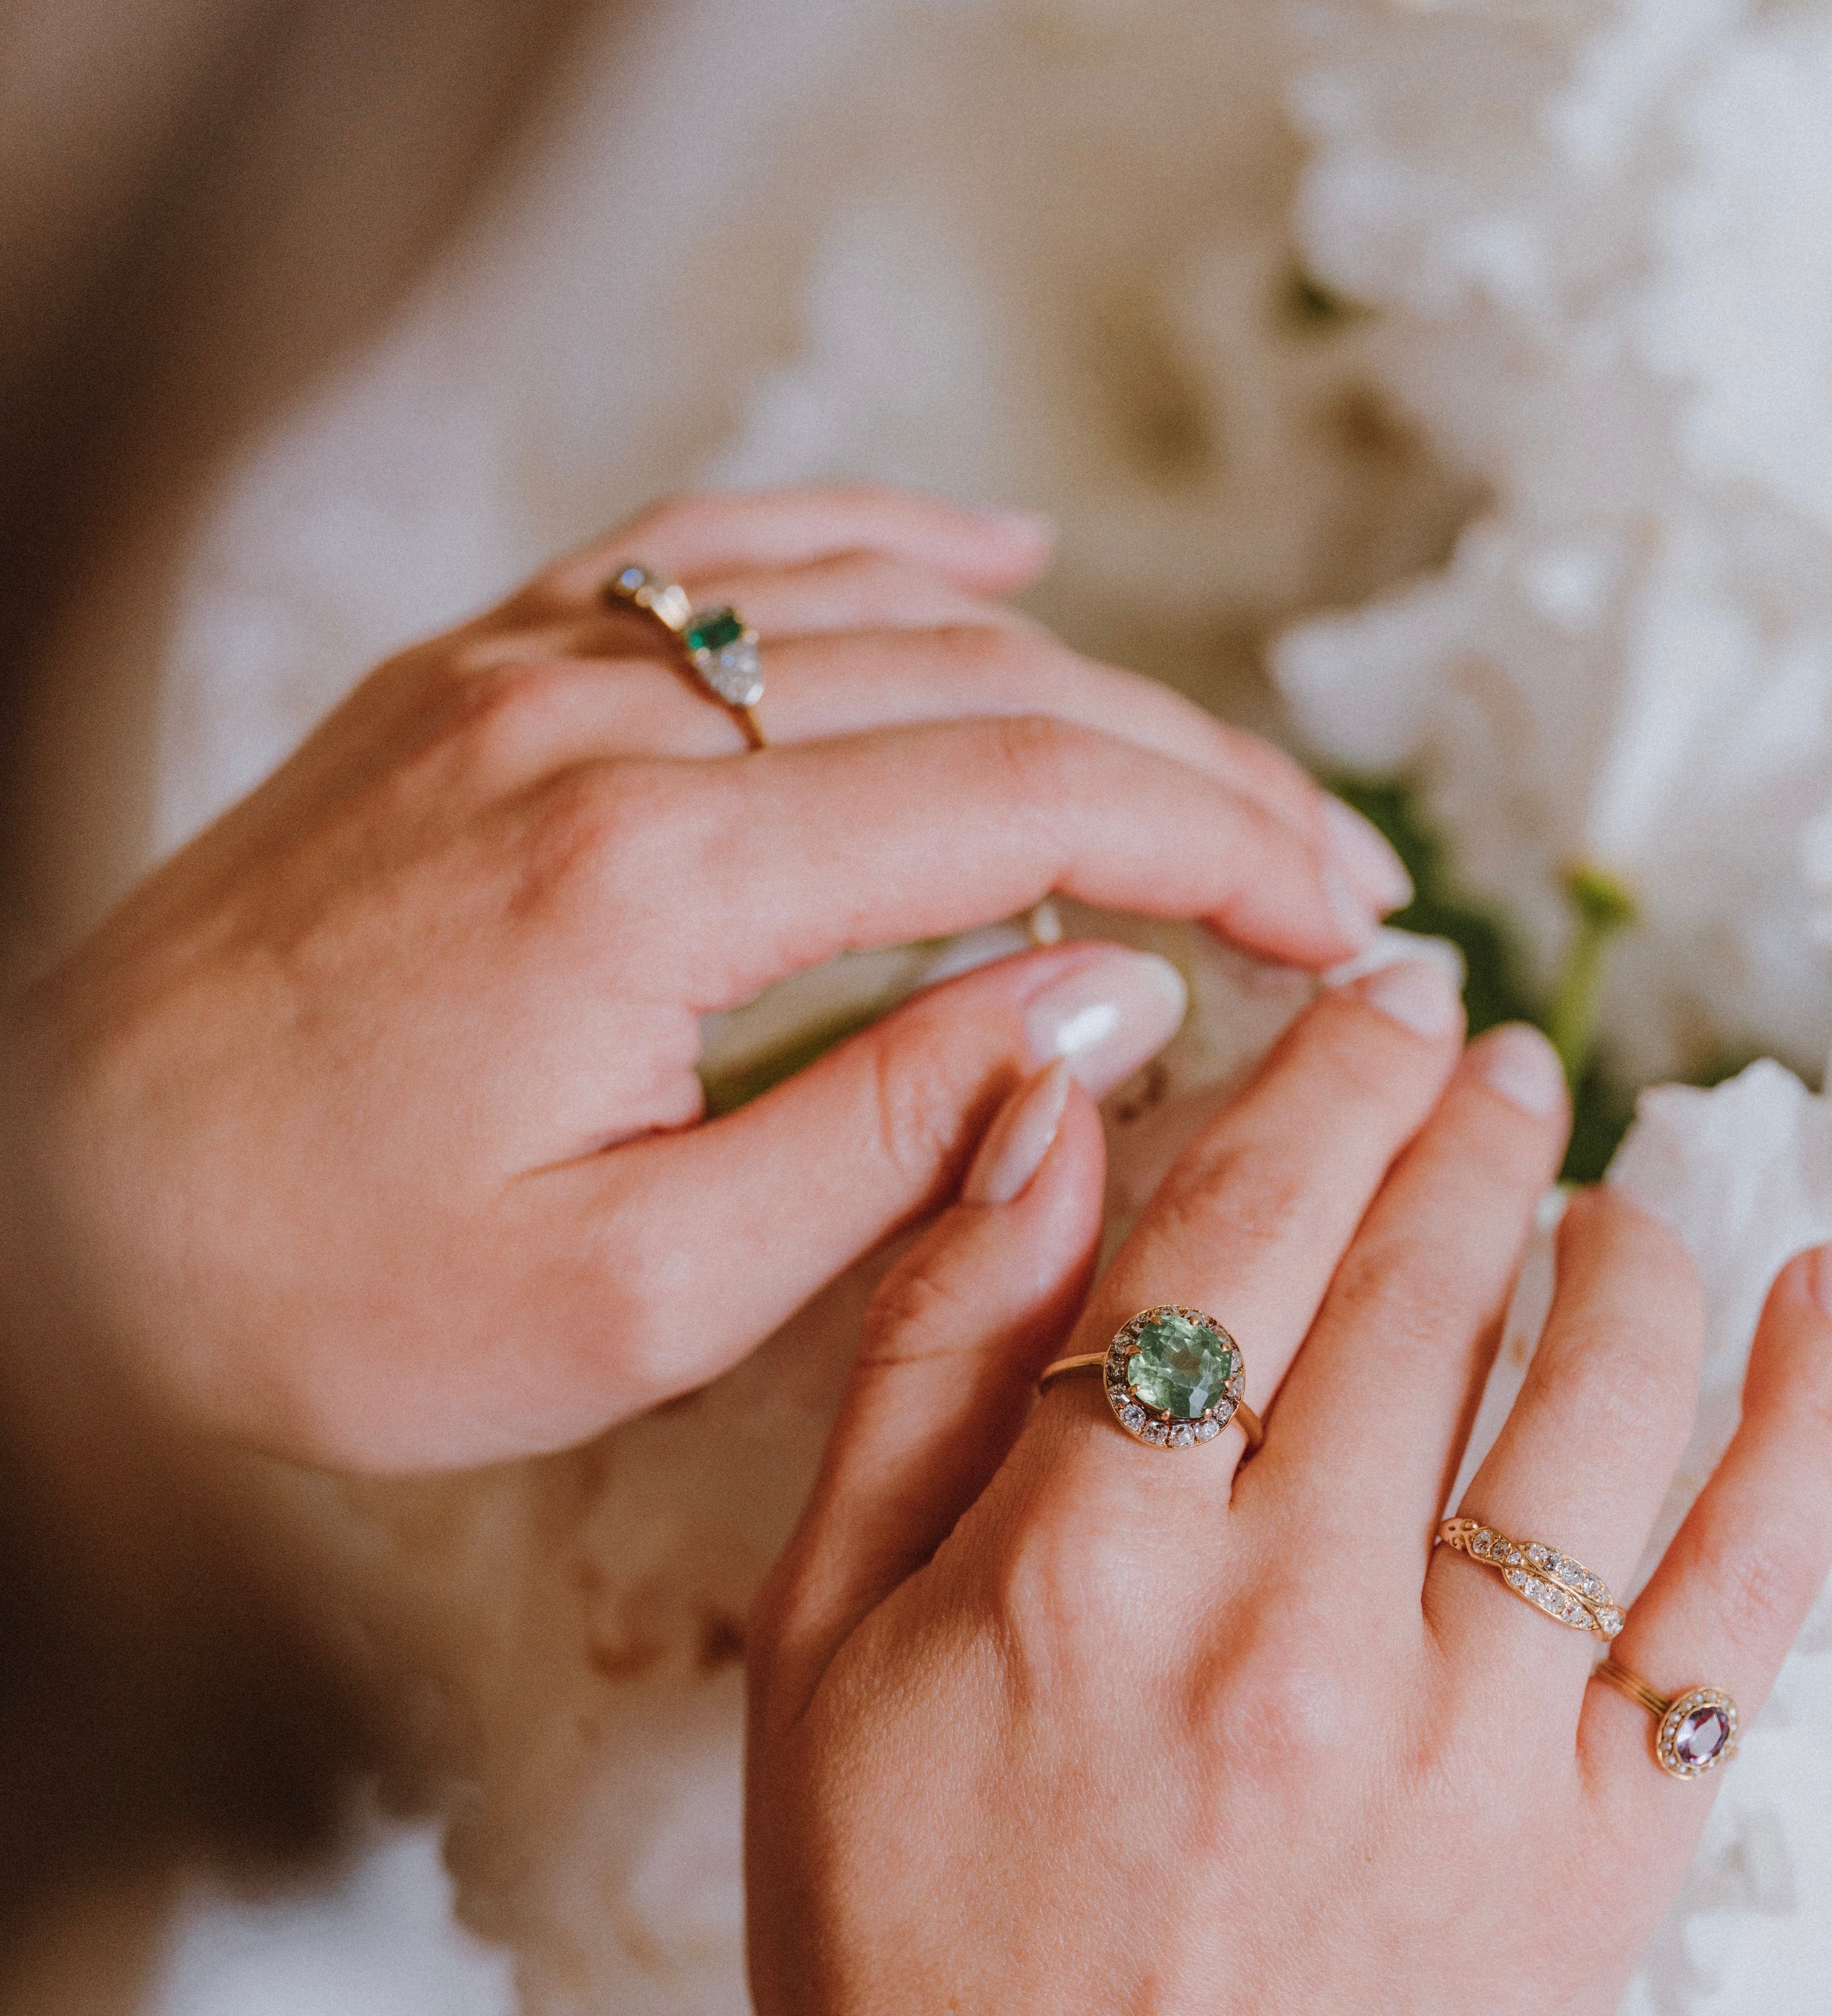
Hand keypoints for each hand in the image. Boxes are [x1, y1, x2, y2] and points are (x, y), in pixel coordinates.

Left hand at [8, 484, 1406, 1470]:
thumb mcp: (634, 1293)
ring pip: (875, 616)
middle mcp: (599, 723)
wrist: (51, 1221)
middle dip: (1194, 777)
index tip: (1347, 928)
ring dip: (1075, 683)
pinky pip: (716, 557)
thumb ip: (892, 1137)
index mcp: (652, 880)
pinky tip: (996, 560)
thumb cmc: (315, 1295)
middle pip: (987, 688)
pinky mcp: (475, 680)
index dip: (1222, 852)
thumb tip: (1109, 999)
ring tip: (1213, 778)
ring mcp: (527, 675)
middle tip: (1334, 875)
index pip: (1027, 801)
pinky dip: (877, 549)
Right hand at [619, 965, 1831, 2015]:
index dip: (1316, 1081)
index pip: (1238, 1227)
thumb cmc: (907, 1973)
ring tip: (1602, 1187)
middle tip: (1485, 1050)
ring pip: (1598, 1396)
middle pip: (1423, 1280)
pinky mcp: (1600, 1853)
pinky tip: (1829, 1296)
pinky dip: (1809, 1415)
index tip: (1367, 1003)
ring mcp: (1472, 1745)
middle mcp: (1294, 1629)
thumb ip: (926, 1370)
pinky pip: (1746, 1586)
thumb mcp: (822, 1660)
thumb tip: (1042, 1121)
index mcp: (1082, 1567)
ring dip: (1617, 1241)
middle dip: (1461, 1124)